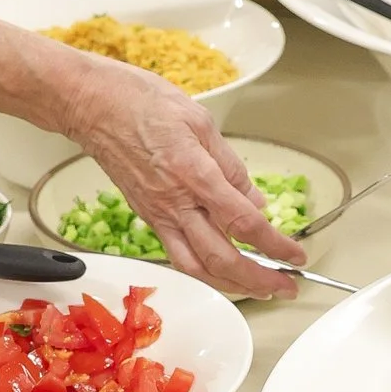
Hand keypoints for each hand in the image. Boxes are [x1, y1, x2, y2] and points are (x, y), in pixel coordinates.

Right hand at [53, 62, 301, 296]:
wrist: (94, 106)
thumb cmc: (141, 102)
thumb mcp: (201, 121)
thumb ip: (231, 166)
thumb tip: (255, 202)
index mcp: (194, 174)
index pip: (243, 223)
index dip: (275, 245)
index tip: (297, 256)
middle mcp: (175, 203)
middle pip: (221, 258)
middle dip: (259, 279)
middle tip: (285, 287)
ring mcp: (158, 215)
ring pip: (197, 268)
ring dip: (231, 285)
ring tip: (259, 289)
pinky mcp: (147, 217)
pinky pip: (178, 255)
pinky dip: (205, 271)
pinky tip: (223, 270)